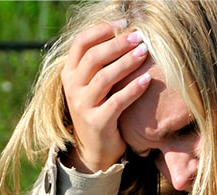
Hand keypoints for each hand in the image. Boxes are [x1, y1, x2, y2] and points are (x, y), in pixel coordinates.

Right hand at [61, 21, 151, 172]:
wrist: (95, 149)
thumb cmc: (99, 109)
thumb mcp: (93, 85)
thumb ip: (101, 64)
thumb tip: (124, 33)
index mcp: (69, 73)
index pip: (81, 43)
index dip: (102, 30)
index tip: (124, 24)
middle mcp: (72, 88)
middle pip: (93, 58)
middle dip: (118, 44)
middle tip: (139, 37)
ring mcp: (82, 106)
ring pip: (104, 78)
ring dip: (126, 62)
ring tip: (144, 52)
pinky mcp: (97, 123)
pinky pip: (117, 102)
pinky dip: (133, 89)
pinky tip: (147, 80)